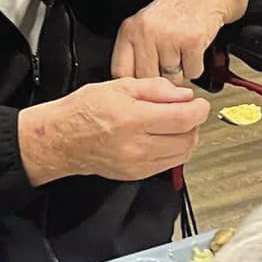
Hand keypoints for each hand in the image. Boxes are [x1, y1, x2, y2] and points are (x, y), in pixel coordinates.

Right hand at [18, 76, 210, 184]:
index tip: (199, 103)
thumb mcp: (119, 86)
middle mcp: (137, 146)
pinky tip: (163, 138)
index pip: (183, 119)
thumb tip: (184, 96)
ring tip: (175, 124)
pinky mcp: (136, 175)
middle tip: (186, 111)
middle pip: (187, 139)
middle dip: (194, 123)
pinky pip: (168, 165)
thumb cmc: (84, 110)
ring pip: (182, 155)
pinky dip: (174, 151)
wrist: (62, 139)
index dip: (199, 110)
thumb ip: (155, 89)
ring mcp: (137, 164)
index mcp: (133, 119)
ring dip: (187, 138)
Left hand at [112, 0, 251, 81]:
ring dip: (180, 72)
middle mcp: (146, 32)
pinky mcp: (191, 41)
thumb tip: (133, 88)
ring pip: (172, 79)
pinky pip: (192, 72)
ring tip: (181, 52)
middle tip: (169, 64)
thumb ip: (136, 52)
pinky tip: (193, 50)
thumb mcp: (145, 26)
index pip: (120, 71)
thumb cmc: (174, 13)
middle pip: (147, 78)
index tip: (143, 83)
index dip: (133, 83)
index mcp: (130, 30)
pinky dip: (196, 67)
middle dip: (160, 78)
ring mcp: (168, 36)